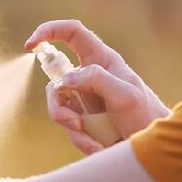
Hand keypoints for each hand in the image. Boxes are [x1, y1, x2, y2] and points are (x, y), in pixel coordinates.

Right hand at [25, 20, 170, 154]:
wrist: (151, 150)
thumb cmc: (145, 116)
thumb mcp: (125, 95)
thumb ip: (96, 80)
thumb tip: (65, 80)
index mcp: (102, 60)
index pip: (73, 33)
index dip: (50, 31)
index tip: (31, 44)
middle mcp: (89, 76)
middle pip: (56, 80)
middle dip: (58, 105)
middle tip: (75, 122)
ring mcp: (83, 98)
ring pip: (57, 105)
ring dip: (71, 126)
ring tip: (93, 140)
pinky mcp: (82, 117)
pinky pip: (67, 125)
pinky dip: (80, 139)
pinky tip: (99, 146)